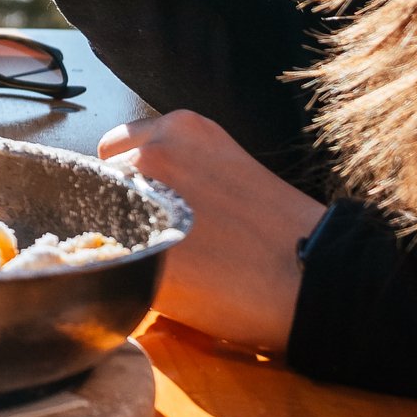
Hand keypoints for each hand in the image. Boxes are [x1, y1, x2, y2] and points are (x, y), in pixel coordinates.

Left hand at [102, 111, 329, 355]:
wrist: (315, 276)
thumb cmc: (284, 230)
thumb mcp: (228, 169)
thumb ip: (181, 168)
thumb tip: (144, 193)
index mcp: (180, 128)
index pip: (118, 150)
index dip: (131, 185)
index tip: (152, 210)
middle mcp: (154, 152)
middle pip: (101, 184)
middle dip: (121, 212)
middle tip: (164, 241)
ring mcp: (144, 198)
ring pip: (100, 224)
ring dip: (123, 243)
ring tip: (174, 265)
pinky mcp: (142, 250)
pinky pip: (114, 266)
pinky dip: (131, 278)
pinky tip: (172, 287)